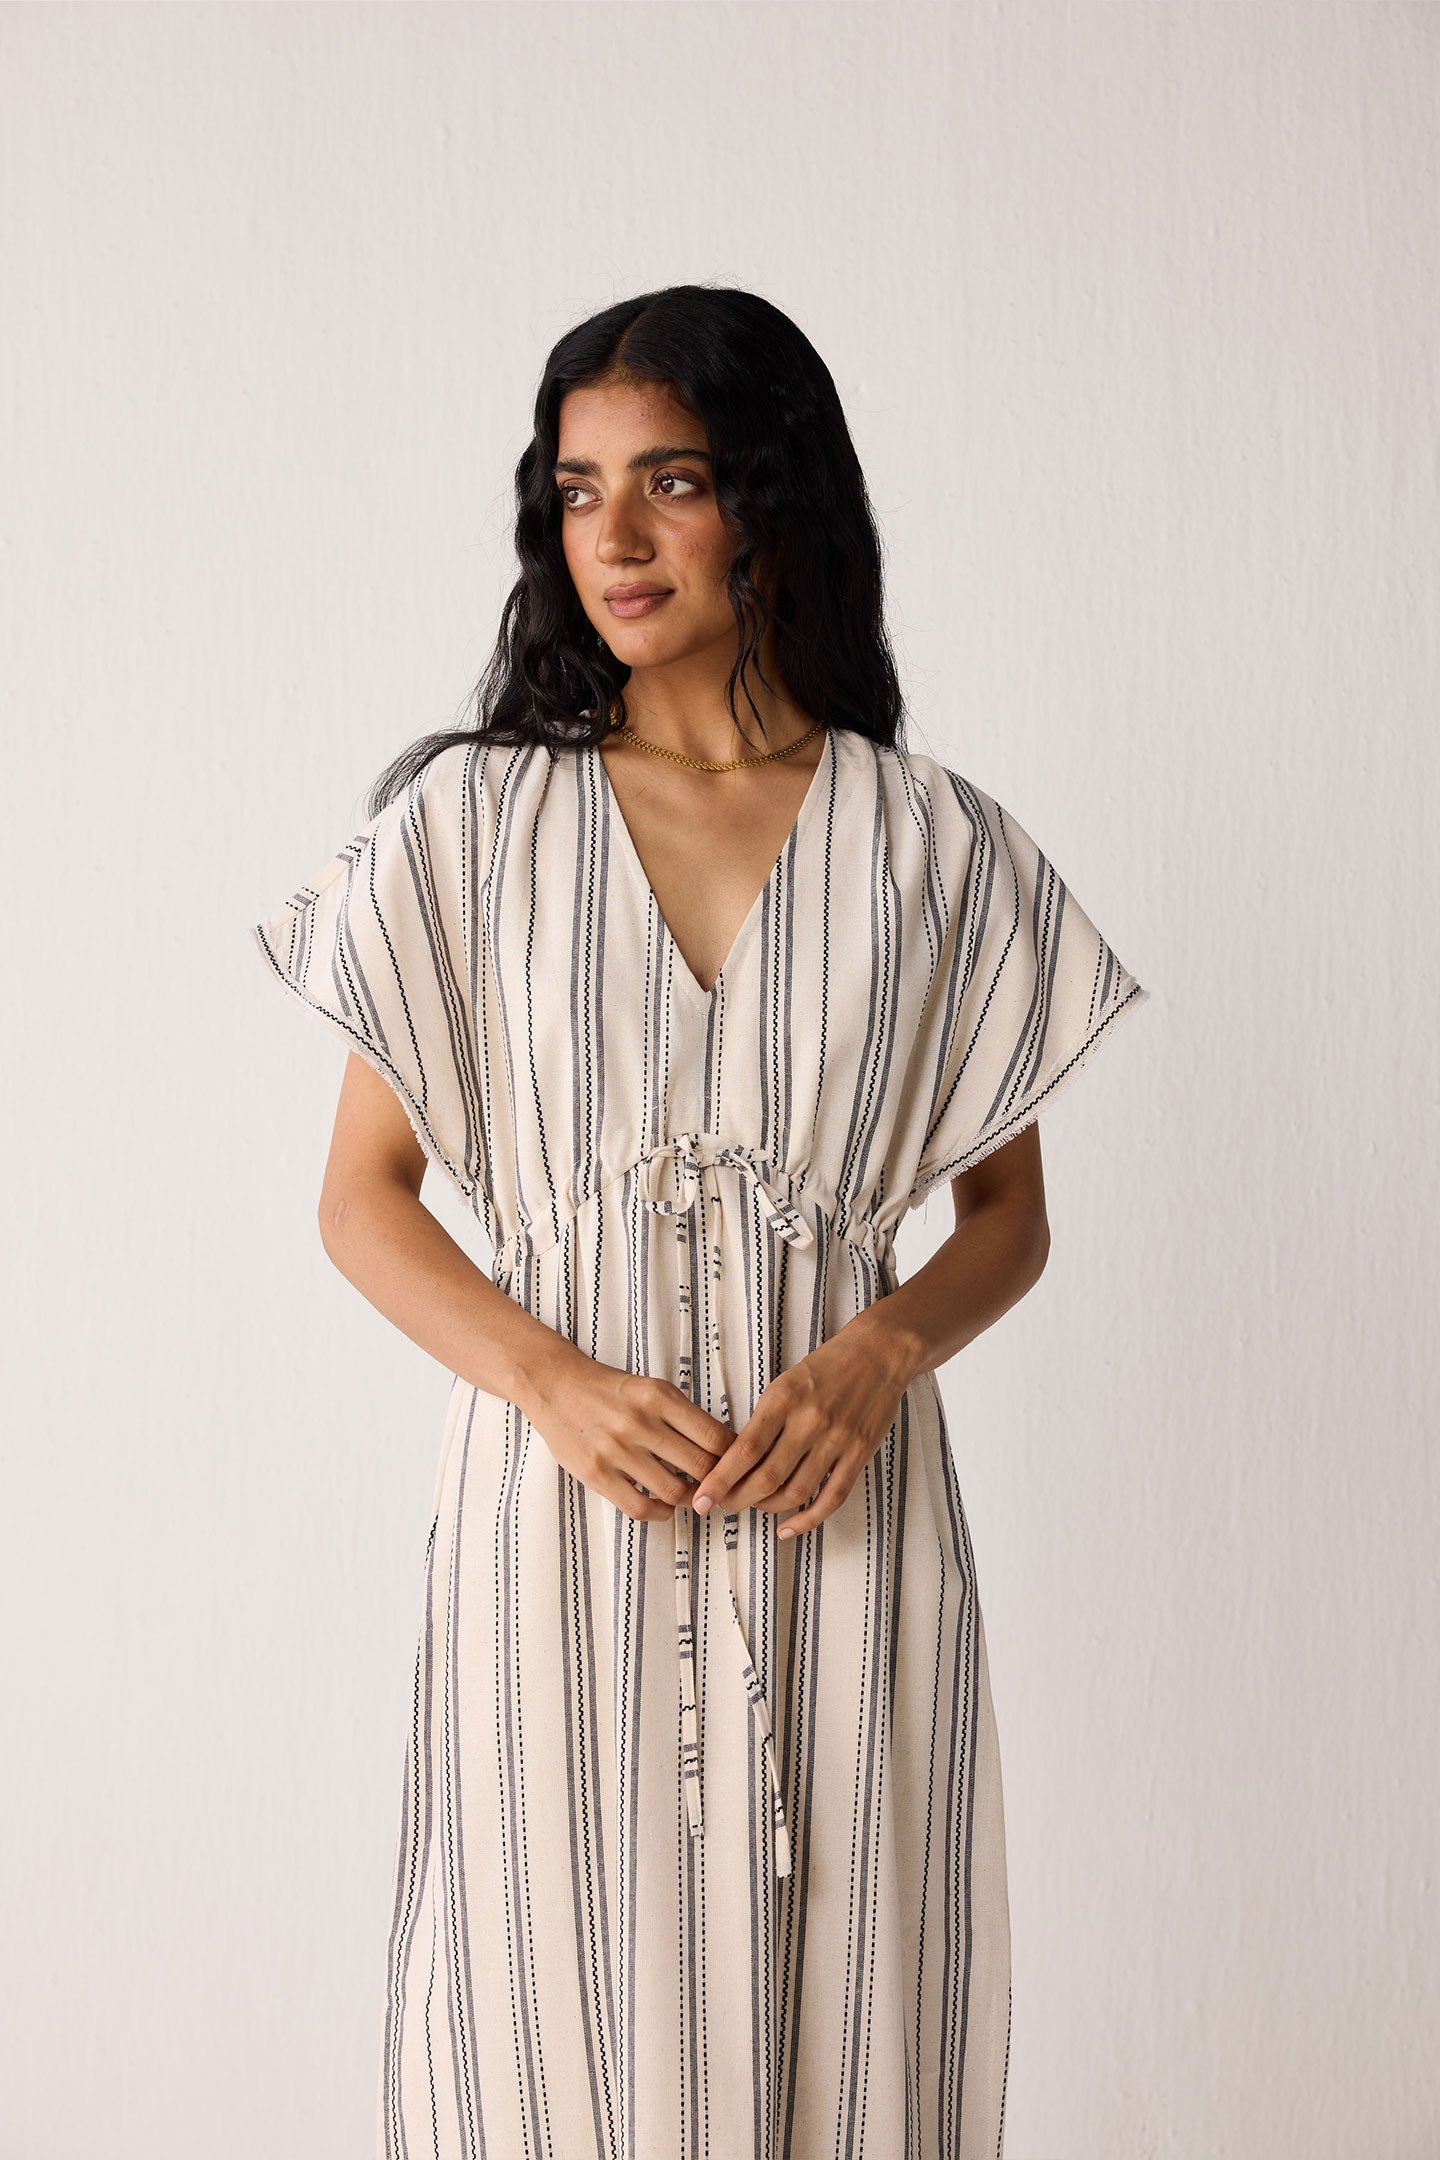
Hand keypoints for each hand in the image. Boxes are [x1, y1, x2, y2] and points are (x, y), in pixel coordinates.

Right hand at [531, 1352, 732, 1522]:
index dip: (734, 1458)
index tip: (738, 1467)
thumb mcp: (652, 1389)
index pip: (715, 1437)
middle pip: (700, 1467)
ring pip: (674, 1492)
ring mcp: (616, 1450)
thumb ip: (683, 1417)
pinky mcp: (596, 1474)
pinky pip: (640, 1508)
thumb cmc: (611, 1390)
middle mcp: (639, 1423)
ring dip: (691, 1499)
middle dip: (717, 1483)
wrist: (556, 1386)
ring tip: (693, 1496)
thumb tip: (724, 1450)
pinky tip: (665, 1506)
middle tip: (721, 1488)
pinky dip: (661, 1513)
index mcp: (659, 1397)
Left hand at [690, 1314, 917, 1537]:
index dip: (721, 1480)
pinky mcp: (859, 1453)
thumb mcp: (785, 1384)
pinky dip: (808, 1519)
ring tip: (754, 1507)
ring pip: (796, 1491)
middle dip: (738, 1500)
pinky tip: (788, 1529)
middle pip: (767, 1477)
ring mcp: (837, 1440)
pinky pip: (832, 1497)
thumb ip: (765, 1421)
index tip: (701, 1499)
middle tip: (721, 1507)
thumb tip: (737, 1461)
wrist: (878, 1352)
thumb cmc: (825, 1367)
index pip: (745, 1450)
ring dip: (768, 1508)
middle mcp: (809, 1421)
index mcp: (784, 1400)